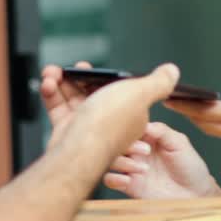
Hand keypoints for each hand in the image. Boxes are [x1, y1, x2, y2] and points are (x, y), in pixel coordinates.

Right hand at [46, 63, 181, 164]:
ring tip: (51, 73)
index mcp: (128, 113)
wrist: (76, 153)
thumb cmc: (107, 125)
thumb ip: (158, 83)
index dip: (100, 76)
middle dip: (76, 76)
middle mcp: (108, 121)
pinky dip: (52, 95)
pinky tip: (48, 85)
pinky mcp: (68, 132)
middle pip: (90, 90)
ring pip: (72, 97)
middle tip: (67, 69)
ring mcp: (86, 127)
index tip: (87, 67)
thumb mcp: (139, 95)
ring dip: (60, 82)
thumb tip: (172, 71)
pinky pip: (59, 108)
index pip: (116, 88)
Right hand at [104, 121, 220, 198]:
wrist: (196, 194)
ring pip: (111, 160)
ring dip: (123, 162)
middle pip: (117, 143)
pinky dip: (114, 178)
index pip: (129, 128)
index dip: (131, 130)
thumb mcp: (180, 143)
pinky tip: (128, 180)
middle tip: (145, 152)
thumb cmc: (190, 167)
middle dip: (127, 146)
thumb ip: (162, 131)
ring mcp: (132, 168)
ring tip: (144, 169)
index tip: (144, 137)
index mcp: (147, 137)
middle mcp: (137, 151)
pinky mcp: (130, 185)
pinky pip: (110, 179)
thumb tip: (143, 122)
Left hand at [166, 70, 220, 153]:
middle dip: (186, 114)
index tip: (168, 99)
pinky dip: (210, 123)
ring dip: (197, 120)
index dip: (186, 106)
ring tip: (183, 107)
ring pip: (214, 130)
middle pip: (205, 125)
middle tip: (168, 102)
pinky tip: (208, 114)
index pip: (207, 113)